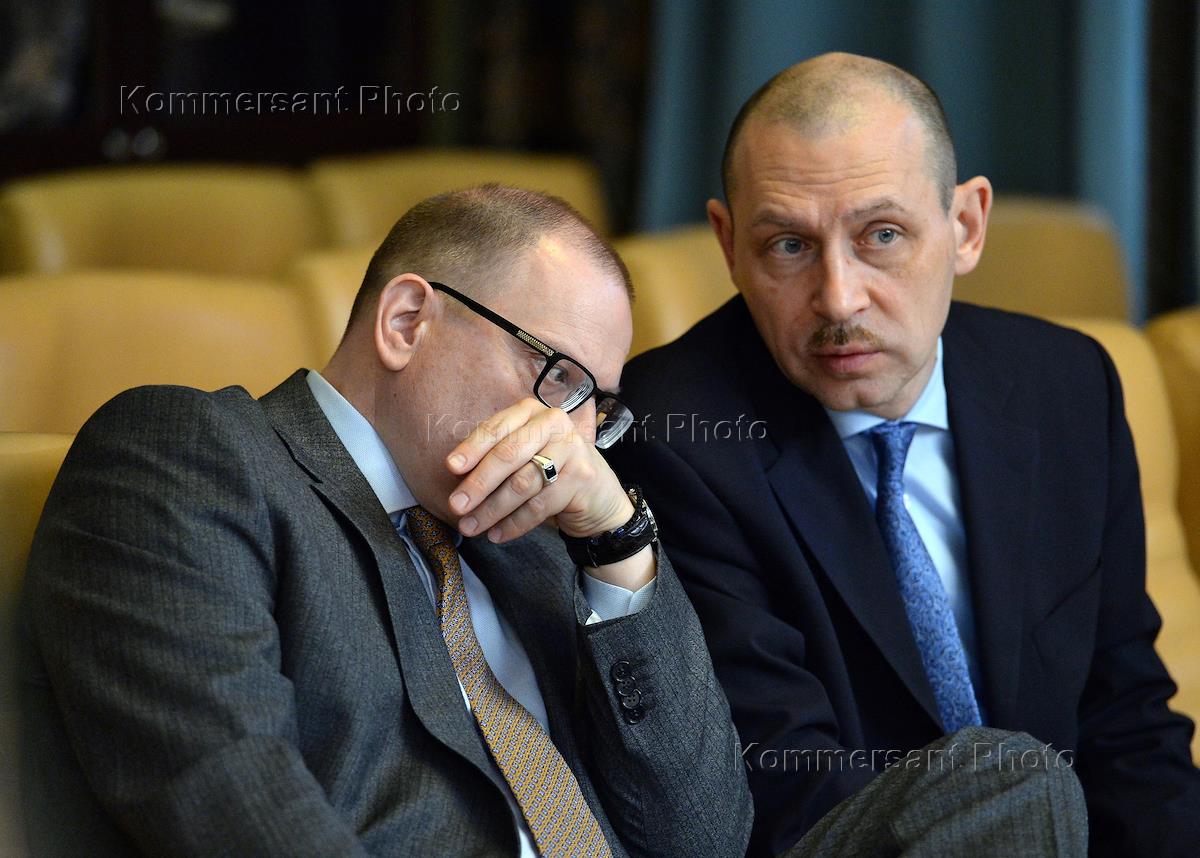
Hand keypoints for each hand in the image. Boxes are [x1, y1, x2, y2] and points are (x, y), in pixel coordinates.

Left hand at [446, 398, 633, 543]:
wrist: (598, 496)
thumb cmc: (550, 471)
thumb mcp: (523, 455)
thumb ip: (495, 457)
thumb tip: (456, 477)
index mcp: (532, 411)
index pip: (496, 428)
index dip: (472, 449)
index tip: (451, 468)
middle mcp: (553, 423)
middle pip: (508, 454)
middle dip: (478, 483)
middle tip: (456, 506)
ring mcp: (571, 448)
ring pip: (522, 484)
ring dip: (492, 509)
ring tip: (471, 526)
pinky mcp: (581, 477)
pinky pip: (539, 506)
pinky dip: (514, 523)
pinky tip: (497, 534)